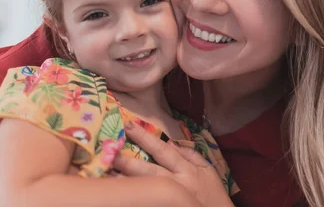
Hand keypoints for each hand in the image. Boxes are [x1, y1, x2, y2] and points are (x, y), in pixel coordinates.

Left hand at [113, 122, 232, 206]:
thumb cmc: (213, 194)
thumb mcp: (207, 170)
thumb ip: (190, 155)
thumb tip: (169, 142)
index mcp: (187, 169)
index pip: (162, 150)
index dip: (145, 138)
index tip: (129, 126)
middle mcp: (176, 182)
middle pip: (149, 169)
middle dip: (129, 159)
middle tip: (110, 149)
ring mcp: (170, 197)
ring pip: (146, 186)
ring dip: (127, 179)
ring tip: (109, 171)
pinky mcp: (167, 205)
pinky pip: (149, 199)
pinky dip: (136, 194)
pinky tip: (123, 192)